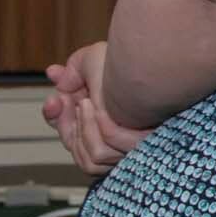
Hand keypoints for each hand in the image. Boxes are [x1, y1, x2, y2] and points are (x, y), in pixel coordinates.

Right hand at [42, 41, 149, 176]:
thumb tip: (54, 74)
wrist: (162, 63)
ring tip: (86, 102)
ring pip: (89, 156)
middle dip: (64, 122)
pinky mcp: (138, 151)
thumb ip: (73, 71)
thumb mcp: (97, 60)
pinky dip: (94, 133)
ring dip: (80, 128)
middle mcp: (118, 138)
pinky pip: (101, 154)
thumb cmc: (135, 61)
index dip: (56, 117)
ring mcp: (128, 148)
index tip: (55, 100)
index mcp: (106, 122)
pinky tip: (98, 112)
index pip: (71, 132)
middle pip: (77, 147)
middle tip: (67, 99)